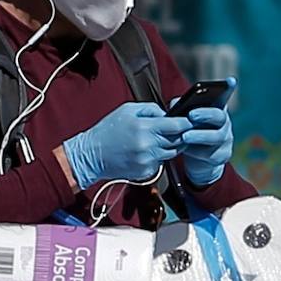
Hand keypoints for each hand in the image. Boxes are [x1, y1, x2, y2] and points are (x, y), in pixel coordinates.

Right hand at [61, 102, 190, 189]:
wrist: (91, 154)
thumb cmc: (108, 130)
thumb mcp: (127, 110)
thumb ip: (151, 109)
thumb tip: (167, 114)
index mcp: (145, 127)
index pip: (177, 126)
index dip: (186, 123)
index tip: (189, 121)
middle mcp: (148, 145)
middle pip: (178, 141)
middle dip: (179, 135)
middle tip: (173, 131)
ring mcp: (147, 160)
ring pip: (171, 153)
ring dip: (168, 146)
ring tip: (155, 140)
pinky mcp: (145, 172)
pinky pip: (161, 163)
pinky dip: (157, 157)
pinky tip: (145, 151)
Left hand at [179, 104, 234, 187]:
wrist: (198, 159)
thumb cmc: (190, 133)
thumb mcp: (184, 120)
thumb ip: (181, 109)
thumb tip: (175, 103)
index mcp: (216, 108)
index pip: (218, 100)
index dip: (206, 105)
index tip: (191, 111)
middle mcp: (224, 123)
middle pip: (220, 117)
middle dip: (205, 115)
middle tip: (190, 116)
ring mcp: (225, 140)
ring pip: (217, 136)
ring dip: (199, 135)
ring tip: (185, 136)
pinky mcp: (222, 155)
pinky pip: (212, 154)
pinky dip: (196, 152)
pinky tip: (185, 149)